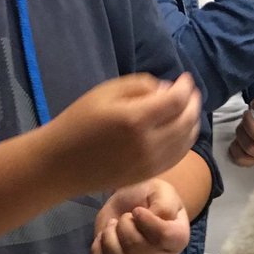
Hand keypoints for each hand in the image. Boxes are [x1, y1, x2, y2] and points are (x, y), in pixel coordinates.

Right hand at [49, 73, 200, 195]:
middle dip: (193, 103)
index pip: (176, 101)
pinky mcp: (149, 175)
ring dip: (192, 122)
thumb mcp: (105, 93)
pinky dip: (185, 140)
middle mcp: (149, 144)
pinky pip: (177, 156)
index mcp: (136, 120)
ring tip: (188, 109)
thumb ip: (139, 86)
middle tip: (191, 92)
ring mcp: (151, 163)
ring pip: (186, 141)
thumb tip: (167, 90)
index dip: (185, 87)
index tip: (185, 78)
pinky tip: (180, 130)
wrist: (60, 165)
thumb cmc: (78, 123)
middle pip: (187, 121)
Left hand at [91, 178, 190, 253]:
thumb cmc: (149, 197)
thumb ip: (164, 204)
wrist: (130, 206)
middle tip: (125, 216)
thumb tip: (152, 218)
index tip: (137, 210)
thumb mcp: (161, 191)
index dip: (145, 221)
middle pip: (135, 246)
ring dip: (109, 236)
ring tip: (114, 225)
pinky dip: (97, 250)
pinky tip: (104, 238)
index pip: (163, 236)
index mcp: (178, 238)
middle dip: (124, 224)